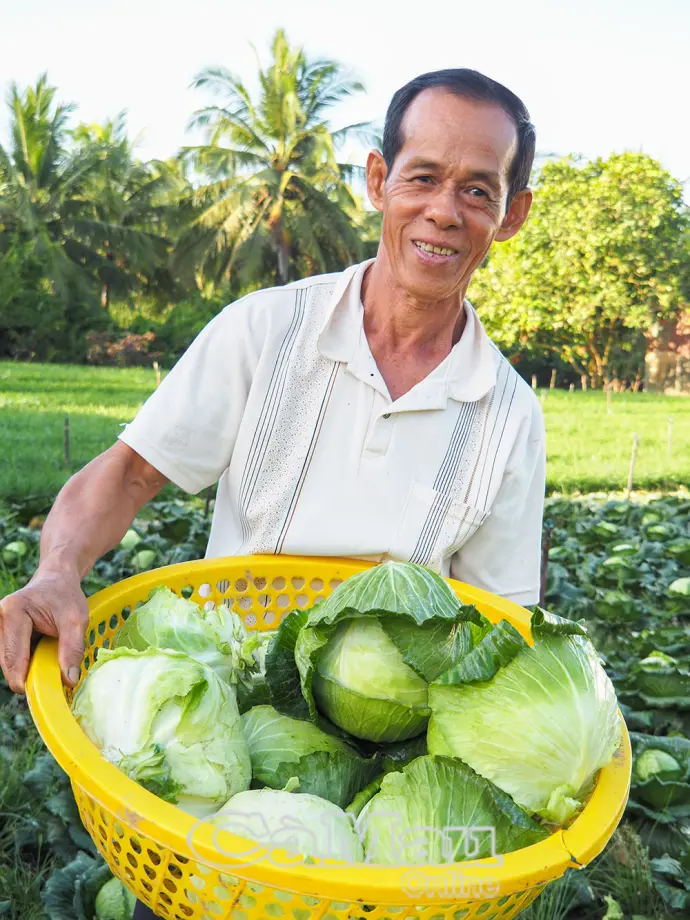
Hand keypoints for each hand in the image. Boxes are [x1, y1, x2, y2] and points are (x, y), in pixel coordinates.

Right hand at [0, 567, 88, 692]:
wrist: (57, 579)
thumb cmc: (66, 596)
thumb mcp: (77, 620)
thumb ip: (72, 649)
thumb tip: (69, 680)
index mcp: (13, 612)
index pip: (13, 655)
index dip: (23, 679)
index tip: (37, 694)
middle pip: (7, 662)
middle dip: (25, 674)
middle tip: (48, 682)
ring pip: (7, 661)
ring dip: (25, 667)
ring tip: (46, 659)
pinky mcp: (2, 633)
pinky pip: (10, 656)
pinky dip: (24, 661)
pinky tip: (38, 654)